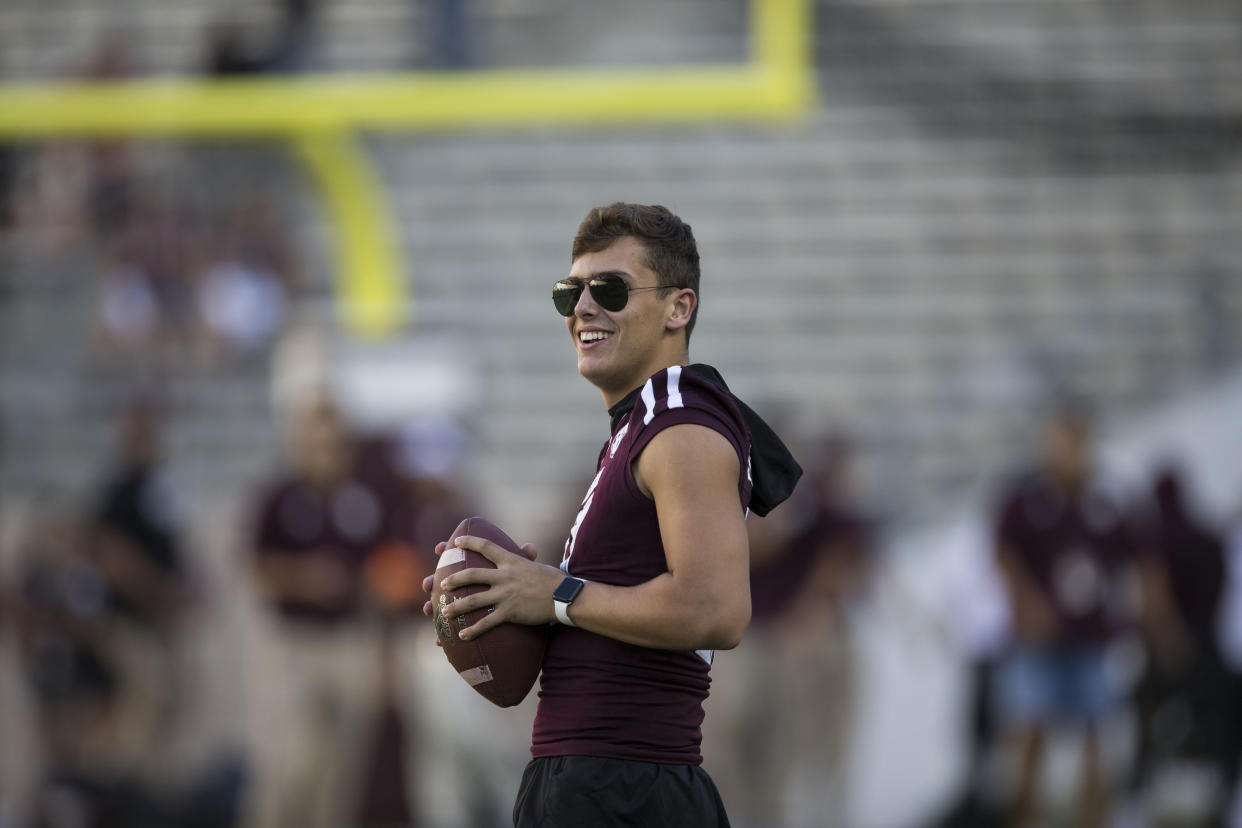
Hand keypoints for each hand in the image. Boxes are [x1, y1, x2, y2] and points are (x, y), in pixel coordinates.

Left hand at [431, 535, 557, 640]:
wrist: (564, 597)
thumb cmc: (553, 581)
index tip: (457, 541)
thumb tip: (528, 547)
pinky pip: (486, 623)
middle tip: (442, 584)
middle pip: (472, 575)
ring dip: (457, 607)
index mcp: (511, 561)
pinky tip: (461, 636)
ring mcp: (505, 595)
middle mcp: (505, 576)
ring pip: (474, 600)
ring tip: (443, 613)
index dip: (470, 542)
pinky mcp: (509, 612)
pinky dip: (473, 630)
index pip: (486, 547)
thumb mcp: (537, 565)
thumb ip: (526, 558)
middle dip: (454, 579)